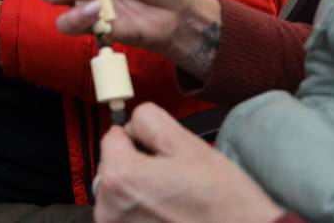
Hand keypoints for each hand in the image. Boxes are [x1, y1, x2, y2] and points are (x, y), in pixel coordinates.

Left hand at [95, 103, 282, 222]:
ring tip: (177, 203)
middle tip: (176, 181)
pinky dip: (146, 215)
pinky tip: (172, 219)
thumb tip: (131, 123)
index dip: (142, 140)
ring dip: (143, 193)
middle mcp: (109, 209)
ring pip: (122, 194)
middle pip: (115, 167)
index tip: (165, 156)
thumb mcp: (188, 145)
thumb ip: (149, 121)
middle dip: (140, 167)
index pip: (113, 137)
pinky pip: (129, 217)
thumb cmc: (224, 204)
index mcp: (119, 178)